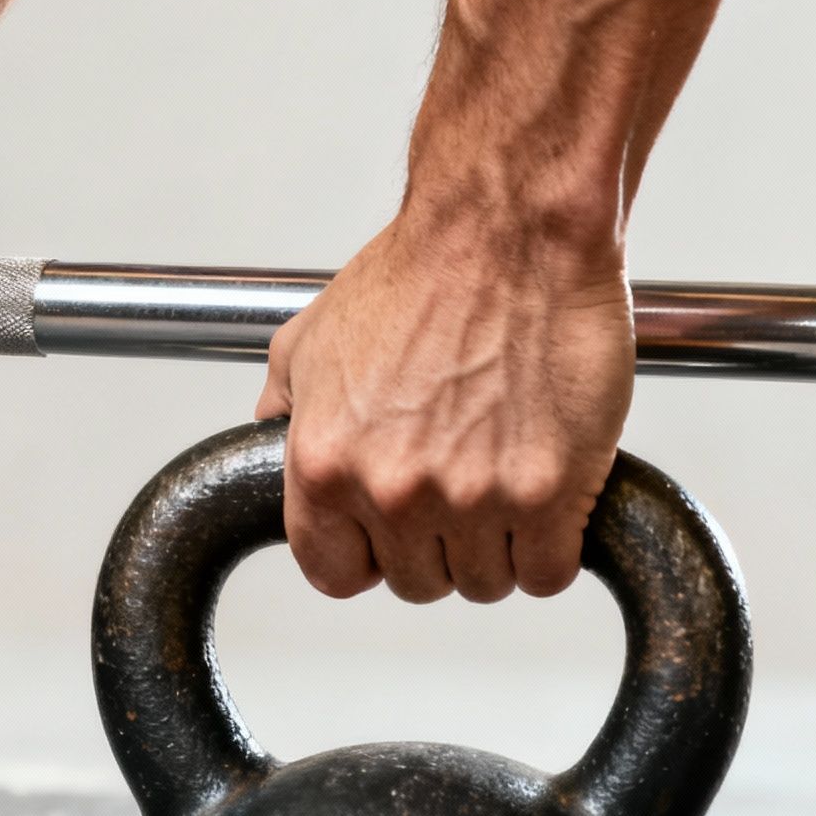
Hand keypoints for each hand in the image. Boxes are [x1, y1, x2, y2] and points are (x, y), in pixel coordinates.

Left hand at [254, 211, 634, 603]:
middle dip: (435, 545)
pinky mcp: (548, 493)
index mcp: (324, 464)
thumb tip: (265, 432)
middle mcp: (391, 491)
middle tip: (457, 486)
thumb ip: (283, 400)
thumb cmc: (419, 274)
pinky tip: (546, 497)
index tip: (386, 537)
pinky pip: (546, 574)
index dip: (363, 557)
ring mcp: (471, 498)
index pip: (333, 572)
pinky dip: (550, 547)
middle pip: (416, 582)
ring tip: (502, 477)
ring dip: (496, 546)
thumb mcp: (312, 337)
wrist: (508, 232)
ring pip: (485, 583)